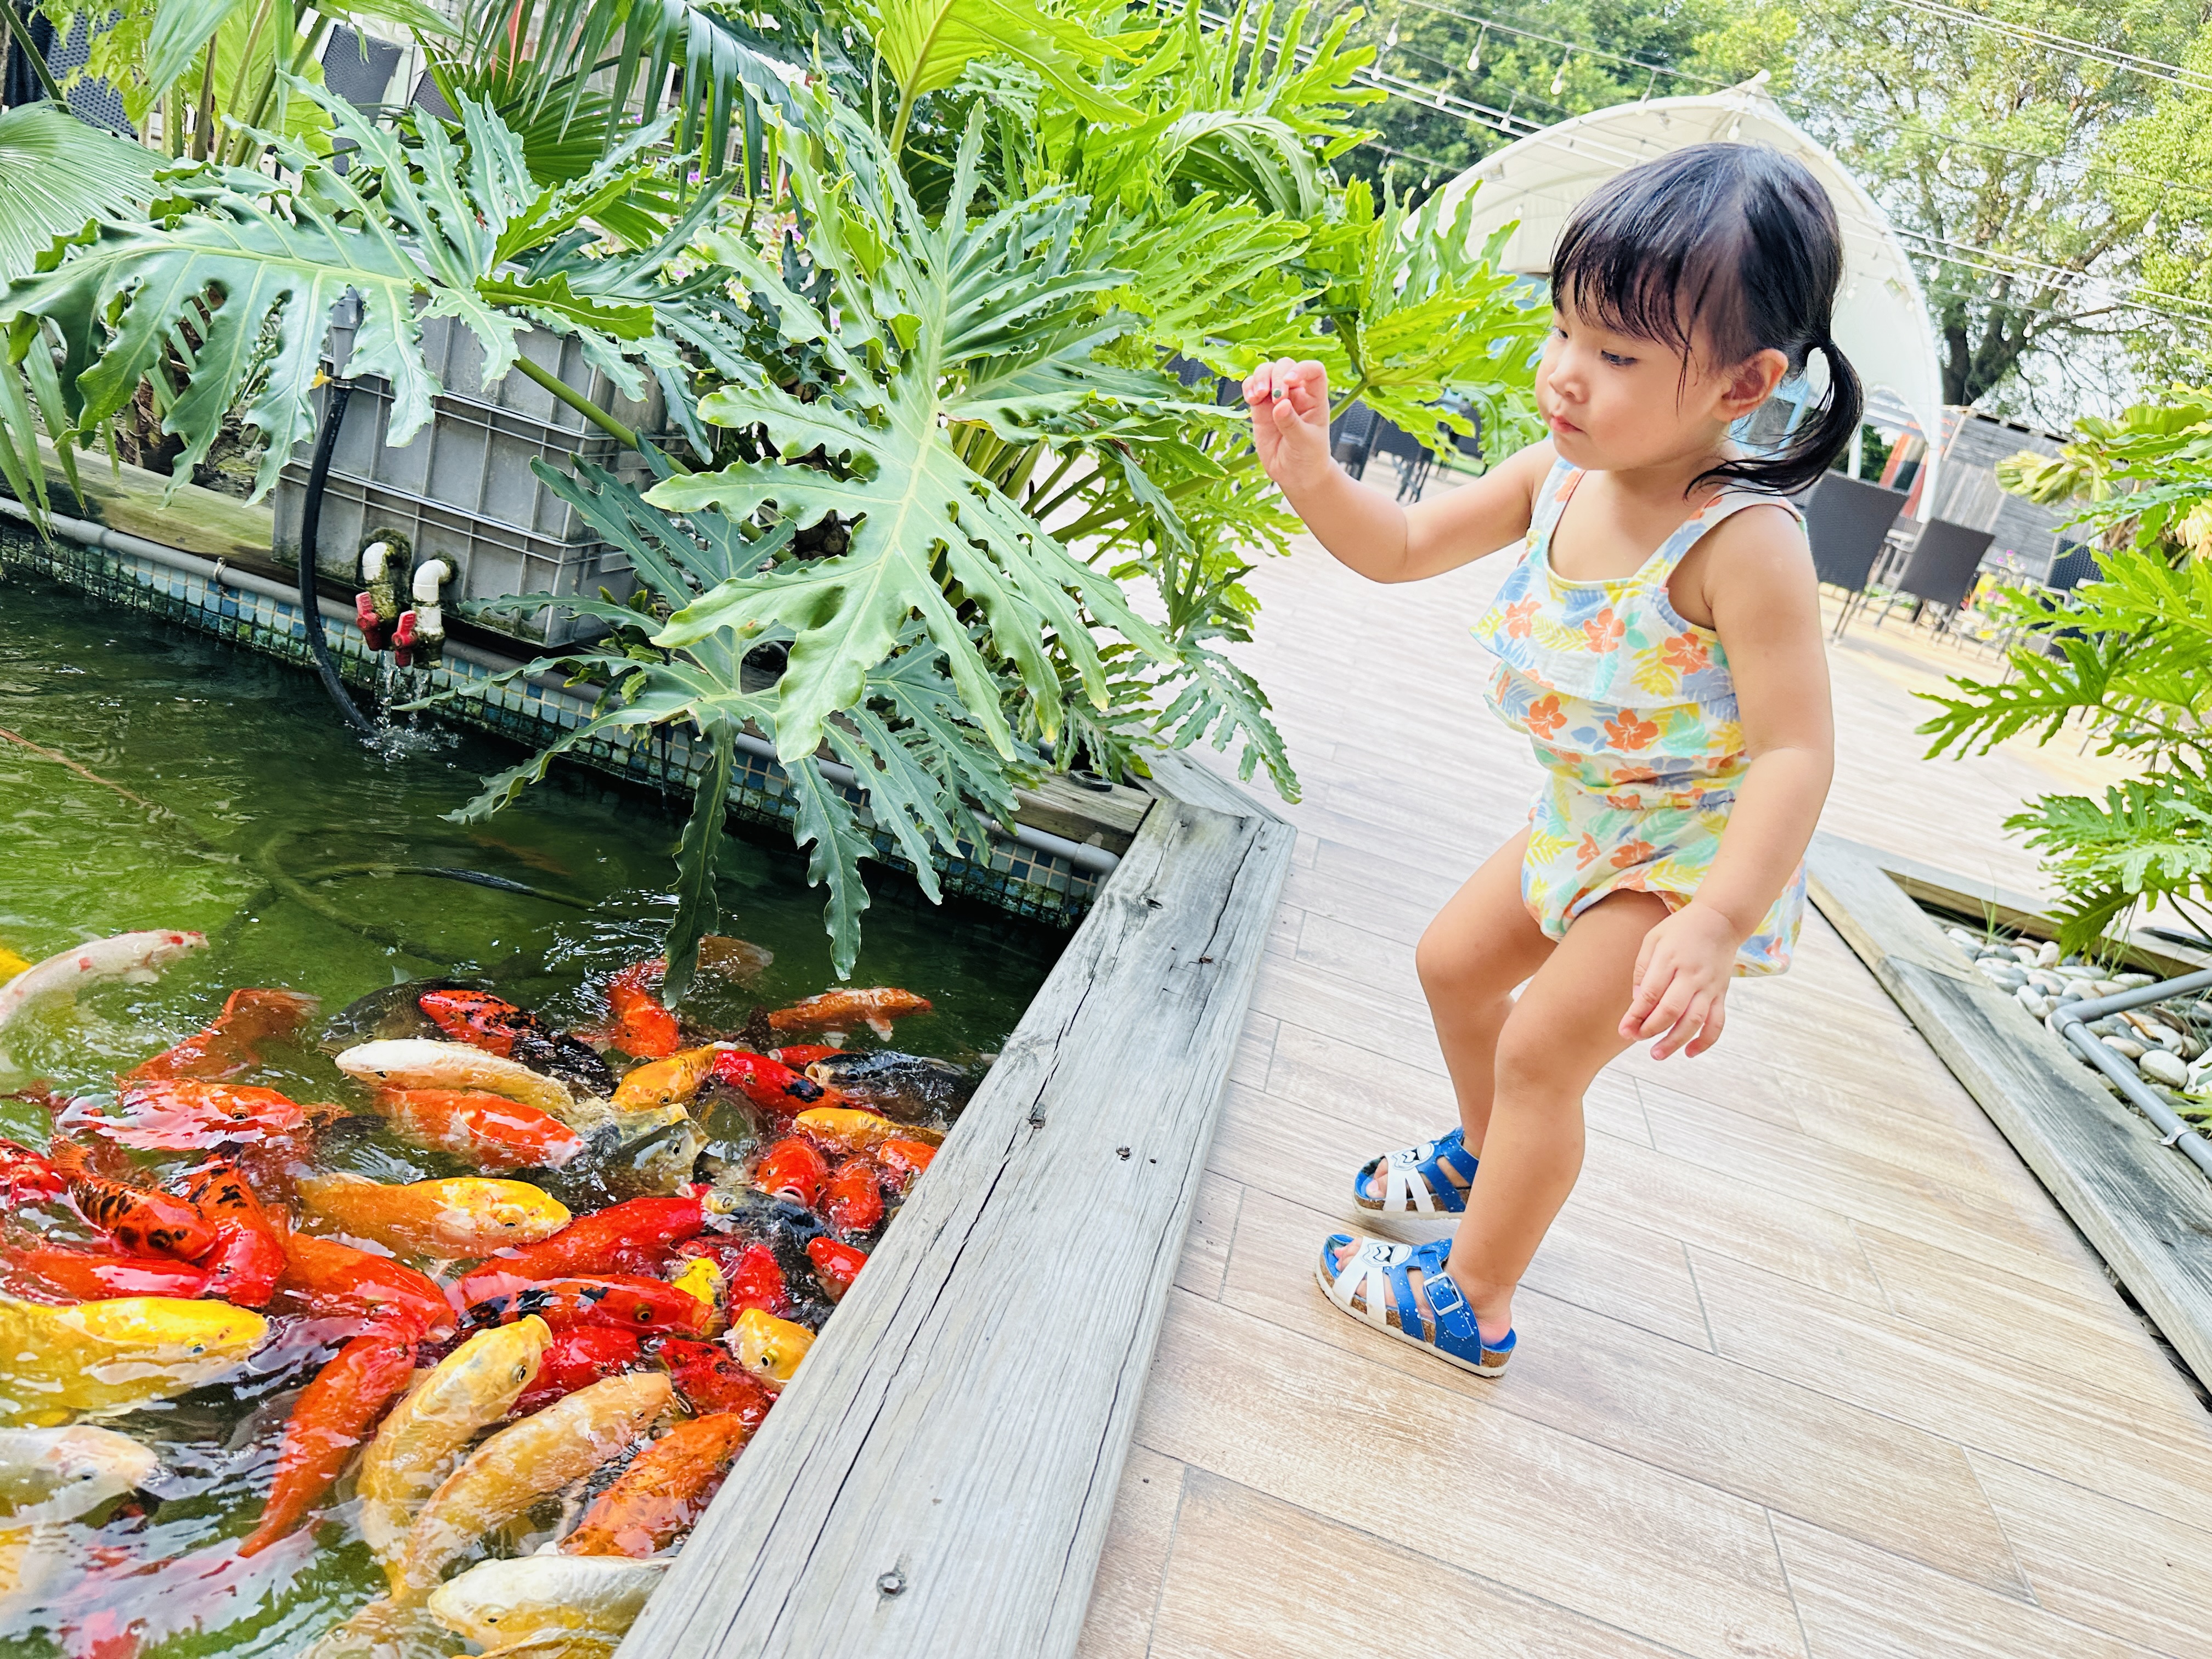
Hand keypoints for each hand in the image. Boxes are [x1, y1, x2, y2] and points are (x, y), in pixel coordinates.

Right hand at [1241, 358, 1333, 495]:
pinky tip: (1250, 399)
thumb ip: (1291, 423)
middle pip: (1285, 366)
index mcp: (1315, 398)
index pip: (1313, 371)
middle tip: (1275, 398)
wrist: (1296, 475)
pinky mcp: (1261, 408)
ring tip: (1257, 397)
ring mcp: (1277, 399)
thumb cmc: (1309, 457)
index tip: (1289, 382)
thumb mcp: (1304, 442)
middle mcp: (1296, 394)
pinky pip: (1252, 388)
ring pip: (1266, 372)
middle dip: (1276, 376)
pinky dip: (1248, 387)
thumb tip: (1280, 405)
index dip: (1302, 368)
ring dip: (1259, 378)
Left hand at [1620, 903, 1740, 1058]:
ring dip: (1675, 1041)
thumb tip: (1638, 1001)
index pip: (1651, 994)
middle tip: (1635, 1039)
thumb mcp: (1653, 939)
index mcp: (1670, 959)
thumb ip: (1643, 969)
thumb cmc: (1681, 929)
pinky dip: (1706, 1041)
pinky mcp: (1722, 993)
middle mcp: (1692, 975)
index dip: (1636, 1015)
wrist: (1721, 920)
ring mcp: (1709, 986)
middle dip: (1650, 1030)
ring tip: (1657, 1054)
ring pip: (1694, 1021)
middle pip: (1671, 1010)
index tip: (1624, 1029)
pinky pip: (1717, 1022)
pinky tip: (1689, 1052)